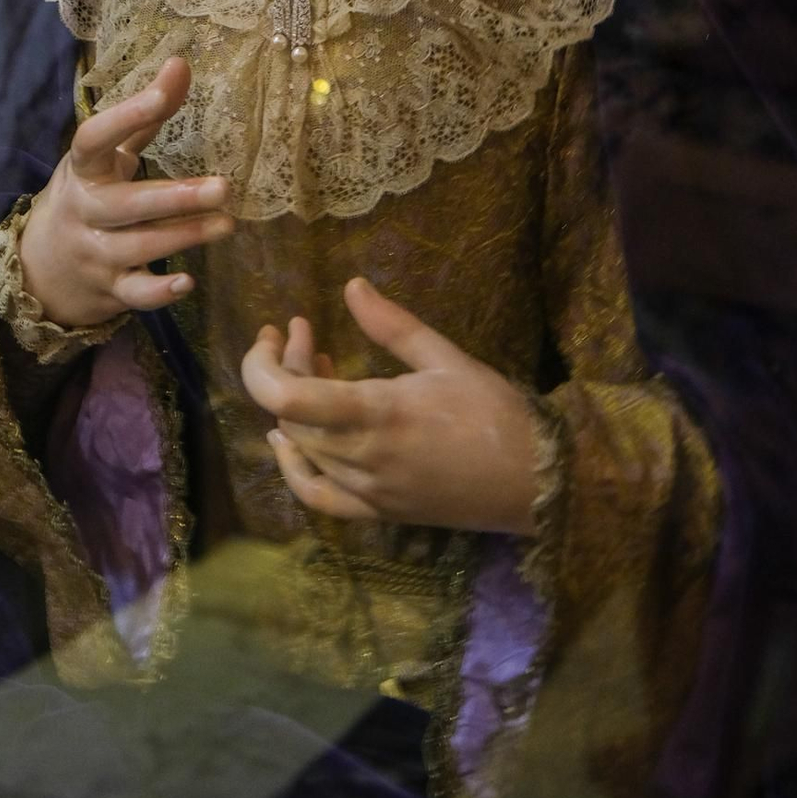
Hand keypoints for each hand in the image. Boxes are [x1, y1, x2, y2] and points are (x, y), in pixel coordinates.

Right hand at [19, 56, 233, 328]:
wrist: (41, 270)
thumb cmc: (88, 197)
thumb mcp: (107, 157)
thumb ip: (144, 115)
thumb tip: (181, 62)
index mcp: (83, 170)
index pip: (94, 139)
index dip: (126, 116)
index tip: (163, 95)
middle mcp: (86, 211)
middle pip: (127, 204)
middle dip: (175, 198)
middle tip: (224, 187)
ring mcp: (95, 253)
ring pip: (139, 247)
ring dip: (184, 236)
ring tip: (227, 224)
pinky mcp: (109, 289)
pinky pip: (134, 293)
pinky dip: (159, 292)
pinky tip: (187, 282)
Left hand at [241, 277, 540, 533]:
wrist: (533, 481)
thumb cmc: (493, 411)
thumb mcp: (445, 357)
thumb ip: (392, 325)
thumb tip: (351, 286)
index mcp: (377, 414)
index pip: (286, 397)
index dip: (263, 364)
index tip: (277, 330)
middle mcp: (362, 458)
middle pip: (289, 416)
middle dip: (285, 368)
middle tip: (305, 335)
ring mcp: (367, 491)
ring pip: (301, 450)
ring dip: (291, 408)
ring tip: (312, 369)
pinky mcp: (377, 512)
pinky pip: (319, 496)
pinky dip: (295, 468)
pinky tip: (289, 442)